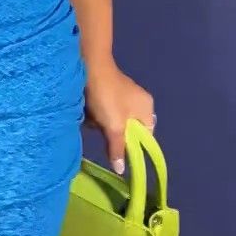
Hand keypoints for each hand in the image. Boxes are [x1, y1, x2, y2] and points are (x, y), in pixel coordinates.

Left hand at [82, 60, 155, 175]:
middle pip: (127, 129)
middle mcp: (139, 101)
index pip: (146, 136)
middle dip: (113, 132)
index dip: (133, 145)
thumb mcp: (113, 126)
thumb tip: (122, 170)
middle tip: (104, 128)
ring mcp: (124, 95)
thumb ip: (118, 148)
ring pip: (113, 121)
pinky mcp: (109, 91)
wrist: (88, 66)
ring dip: (102, 123)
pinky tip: (89, 109)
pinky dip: (97, 113)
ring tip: (94, 117)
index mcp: (147, 108)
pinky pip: (105, 111)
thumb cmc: (106, 97)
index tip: (119, 149)